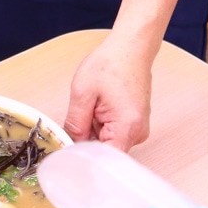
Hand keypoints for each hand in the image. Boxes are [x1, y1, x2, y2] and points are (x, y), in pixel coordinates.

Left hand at [63, 33, 153, 151]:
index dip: (84, 157)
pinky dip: (102, 123)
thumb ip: (75, 124)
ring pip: (108, 141)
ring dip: (95, 129)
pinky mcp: (135, 121)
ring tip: (93, 105)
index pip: (103, 161)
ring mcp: (138, 128)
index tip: (69, 151)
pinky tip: (100, 105)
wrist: (131, 46)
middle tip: (81, 116)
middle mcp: (137, 133)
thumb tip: (70, 146)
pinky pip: (114, 132)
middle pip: (105, 152)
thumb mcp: (83, 92)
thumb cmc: (111, 63)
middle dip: (88, 139)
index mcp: (127, 128)